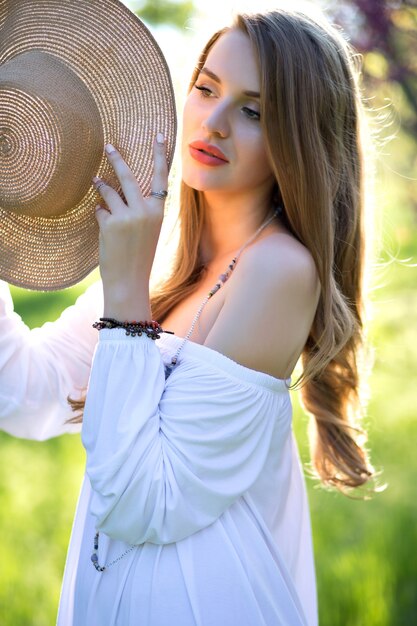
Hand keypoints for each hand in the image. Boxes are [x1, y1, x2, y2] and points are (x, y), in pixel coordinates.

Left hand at [92, 134, 167, 318]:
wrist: (130, 280)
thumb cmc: (139, 256)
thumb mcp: (147, 231)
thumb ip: (138, 210)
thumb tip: (116, 191)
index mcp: (158, 212)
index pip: (161, 177)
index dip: (160, 155)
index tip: (160, 135)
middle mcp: (145, 211)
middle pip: (128, 176)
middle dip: (116, 159)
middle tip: (108, 146)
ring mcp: (127, 216)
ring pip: (108, 191)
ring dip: (100, 186)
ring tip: (95, 181)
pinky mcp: (110, 223)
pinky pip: (100, 210)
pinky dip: (99, 214)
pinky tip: (103, 226)